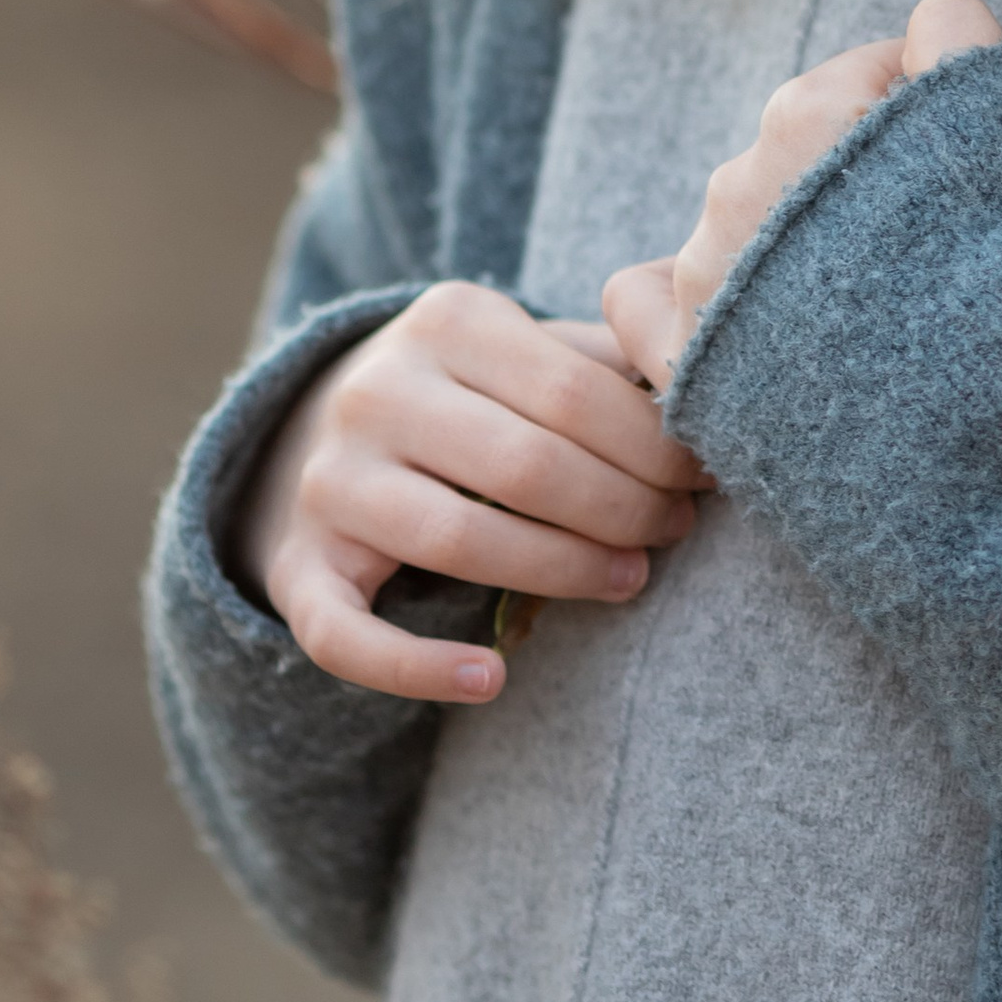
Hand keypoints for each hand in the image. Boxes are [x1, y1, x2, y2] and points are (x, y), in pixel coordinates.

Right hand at [236, 282, 708, 704]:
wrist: (312, 428)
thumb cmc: (465, 393)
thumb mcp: (522, 348)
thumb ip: (600, 362)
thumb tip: (706, 391)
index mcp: (446, 322)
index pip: (573, 392)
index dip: (653, 447)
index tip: (703, 478)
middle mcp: (376, 393)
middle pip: (526, 466)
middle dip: (623, 508)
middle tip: (674, 532)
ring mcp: (327, 482)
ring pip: (456, 541)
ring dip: (561, 572)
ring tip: (628, 580)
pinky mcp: (295, 569)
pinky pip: (346, 635)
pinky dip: (417, 668)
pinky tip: (490, 680)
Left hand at [602, 0, 1001, 390]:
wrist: (984, 439)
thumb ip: (962, 45)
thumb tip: (935, 17)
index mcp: (813, 110)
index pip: (882, 64)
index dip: (941, 104)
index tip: (976, 155)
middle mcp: (740, 177)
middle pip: (812, 144)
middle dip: (865, 174)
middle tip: (935, 243)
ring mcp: (705, 270)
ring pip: (748, 217)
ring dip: (800, 242)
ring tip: (876, 310)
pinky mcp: (686, 359)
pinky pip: (644, 296)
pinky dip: (684, 300)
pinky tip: (739, 325)